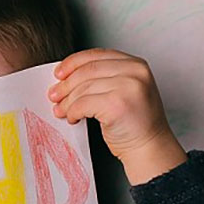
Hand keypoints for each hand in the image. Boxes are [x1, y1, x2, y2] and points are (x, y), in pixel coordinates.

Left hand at [47, 47, 187, 184]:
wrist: (149, 148)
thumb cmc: (135, 124)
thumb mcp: (124, 91)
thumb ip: (103, 79)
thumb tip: (67, 78)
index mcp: (135, 64)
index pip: (96, 55)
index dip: (73, 63)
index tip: (60, 73)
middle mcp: (134, 72)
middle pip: (87, 71)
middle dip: (66, 85)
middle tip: (54, 95)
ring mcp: (128, 87)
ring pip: (83, 88)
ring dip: (67, 101)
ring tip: (61, 110)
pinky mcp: (117, 104)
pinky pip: (83, 104)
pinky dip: (73, 111)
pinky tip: (73, 117)